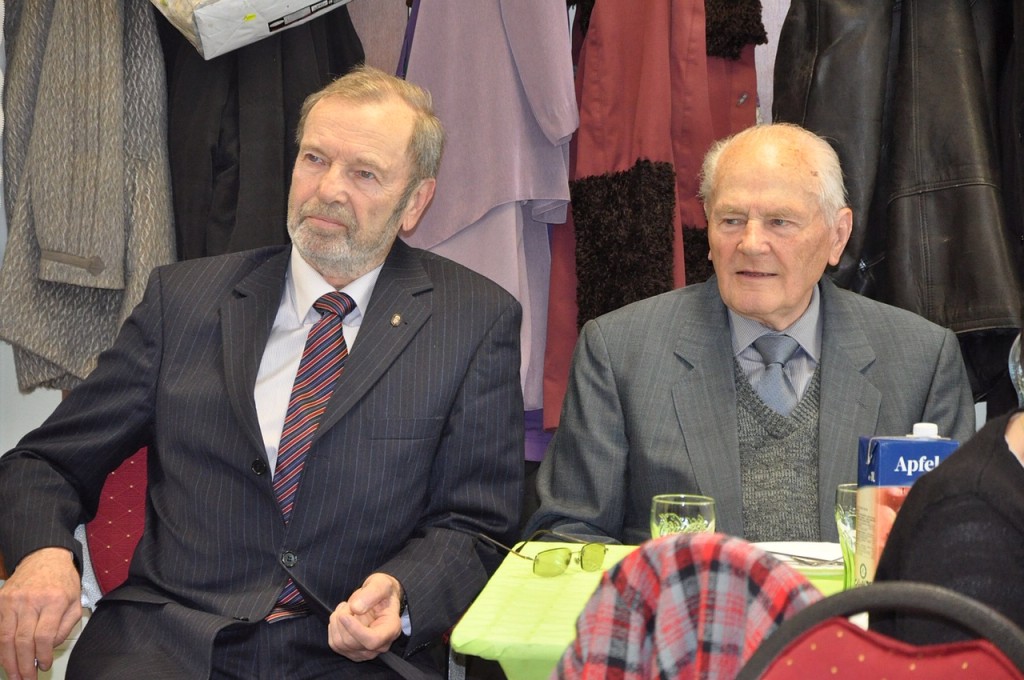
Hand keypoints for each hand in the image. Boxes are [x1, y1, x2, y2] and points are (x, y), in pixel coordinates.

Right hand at [0, 547, 81, 679]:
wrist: (45, 556)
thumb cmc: (63, 581)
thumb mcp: (75, 602)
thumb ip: (64, 627)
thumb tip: (48, 648)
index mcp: (54, 600)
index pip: (43, 636)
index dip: (42, 655)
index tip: (43, 666)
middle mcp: (31, 600)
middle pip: (22, 641)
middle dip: (23, 665)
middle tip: (26, 679)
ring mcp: (13, 600)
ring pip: (6, 638)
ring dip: (8, 660)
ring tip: (14, 675)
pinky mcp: (1, 600)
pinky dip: (1, 646)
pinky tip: (6, 657)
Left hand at [328, 573, 403, 660]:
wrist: (380, 599)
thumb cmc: (383, 591)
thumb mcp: (381, 583)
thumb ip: (372, 593)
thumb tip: (356, 608)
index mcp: (391, 629)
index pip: (372, 640)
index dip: (355, 630)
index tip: (344, 615)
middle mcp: (380, 645)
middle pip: (352, 642)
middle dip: (343, 619)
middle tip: (348, 604)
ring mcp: (366, 652)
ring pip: (341, 644)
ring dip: (336, 622)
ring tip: (346, 608)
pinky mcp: (352, 651)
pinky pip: (335, 644)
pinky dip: (333, 628)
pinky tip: (343, 617)